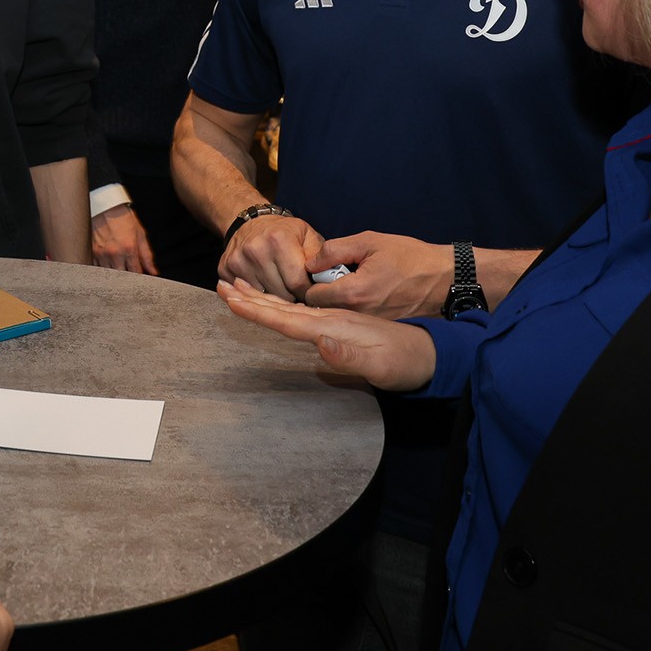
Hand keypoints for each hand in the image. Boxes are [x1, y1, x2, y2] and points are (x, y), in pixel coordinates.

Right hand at [90, 204, 157, 274]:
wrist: (106, 206)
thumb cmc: (124, 217)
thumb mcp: (140, 234)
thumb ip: (147, 255)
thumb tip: (153, 271)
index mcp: (129, 248)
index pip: (136, 273)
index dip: (139, 277)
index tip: (140, 277)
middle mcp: (114, 253)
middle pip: (121, 277)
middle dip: (127, 278)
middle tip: (129, 275)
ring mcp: (101, 253)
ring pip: (108, 275)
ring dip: (114, 275)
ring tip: (118, 269)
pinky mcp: (91, 251)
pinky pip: (97, 268)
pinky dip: (103, 269)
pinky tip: (107, 265)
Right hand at [217, 213, 323, 300]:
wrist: (250, 222)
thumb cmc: (284, 232)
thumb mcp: (307, 236)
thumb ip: (320, 256)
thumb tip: (331, 279)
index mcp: (279, 240)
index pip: (298, 283)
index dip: (308, 291)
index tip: (311, 292)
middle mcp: (255, 250)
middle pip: (281, 294)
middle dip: (293, 297)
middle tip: (297, 292)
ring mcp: (238, 260)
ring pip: (263, 298)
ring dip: (275, 298)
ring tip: (282, 288)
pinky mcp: (225, 269)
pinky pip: (246, 294)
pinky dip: (257, 295)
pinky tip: (265, 285)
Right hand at [217, 279, 436, 390]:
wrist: (430, 352)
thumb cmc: (406, 361)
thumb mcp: (382, 364)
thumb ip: (350, 357)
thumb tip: (320, 345)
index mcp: (333, 327)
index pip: (287, 319)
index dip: (257, 310)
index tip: (230, 298)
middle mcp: (329, 321)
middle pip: (281, 309)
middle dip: (250, 298)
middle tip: (220, 286)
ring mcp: (333, 322)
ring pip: (288, 310)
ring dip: (260, 300)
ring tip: (236, 289)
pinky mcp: (338, 327)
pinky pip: (300, 316)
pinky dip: (280, 309)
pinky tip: (274, 306)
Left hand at [303, 230, 453, 318]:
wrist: (445, 279)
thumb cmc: (410, 257)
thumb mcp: (370, 241)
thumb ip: (335, 250)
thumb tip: (311, 262)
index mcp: (354, 292)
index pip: (312, 296)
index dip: (313, 280)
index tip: (323, 270)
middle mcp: (360, 314)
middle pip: (323, 308)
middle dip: (325, 291)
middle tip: (341, 274)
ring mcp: (371, 324)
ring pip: (340, 315)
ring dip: (340, 300)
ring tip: (357, 282)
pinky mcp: (381, 327)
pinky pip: (357, 319)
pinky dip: (356, 307)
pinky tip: (370, 292)